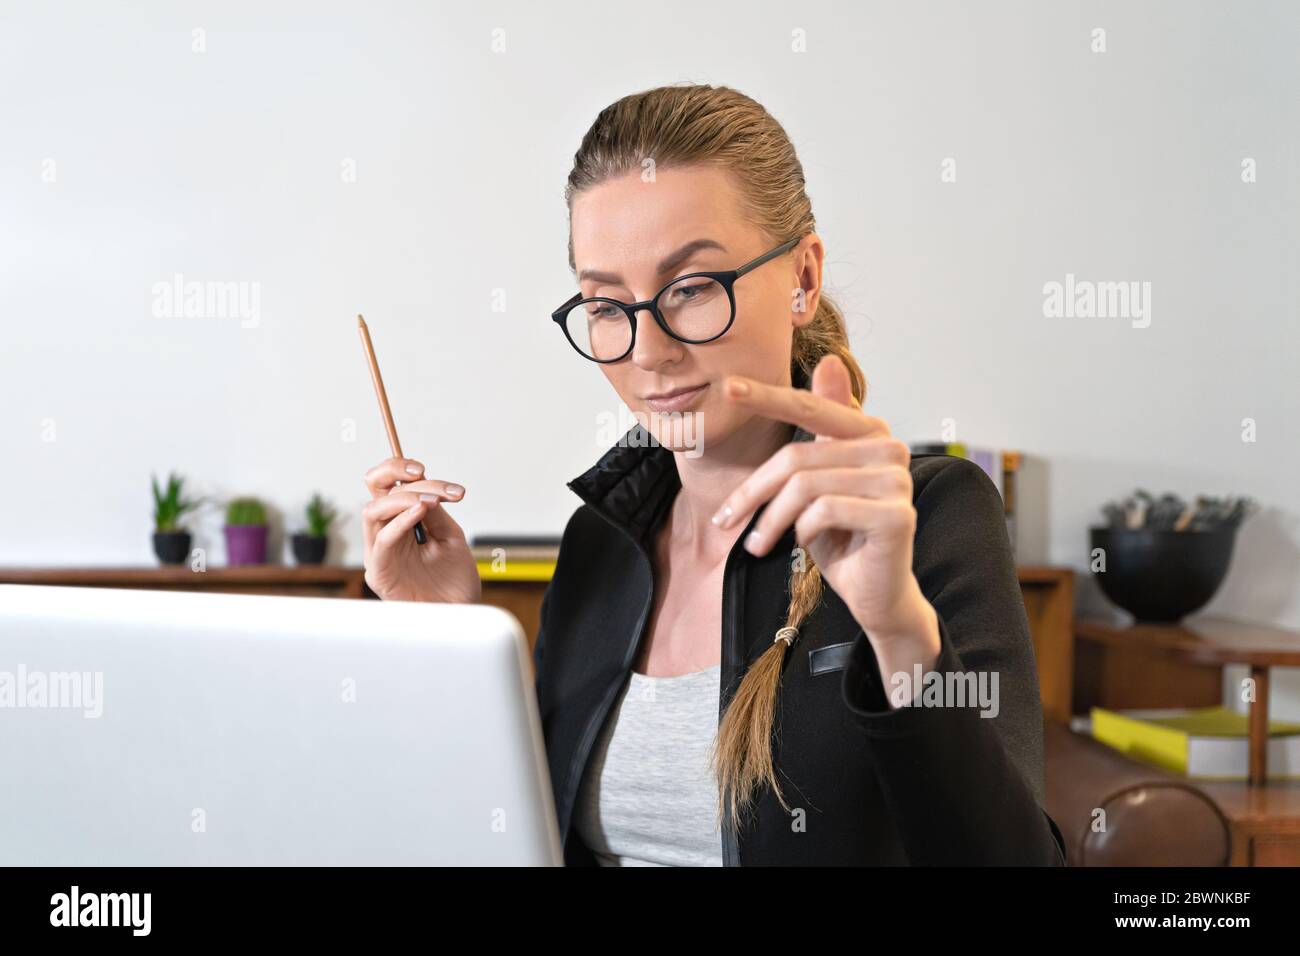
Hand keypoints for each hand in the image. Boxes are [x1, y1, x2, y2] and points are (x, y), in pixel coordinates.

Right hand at [361, 457, 481, 603]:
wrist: (459, 612)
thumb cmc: (454, 580)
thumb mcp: (450, 537)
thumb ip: (435, 513)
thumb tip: (423, 488)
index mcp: (402, 522)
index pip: (390, 486)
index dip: (401, 471)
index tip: (425, 469)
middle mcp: (386, 533)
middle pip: (372, 490)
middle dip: (392, 471)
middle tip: (420, 471)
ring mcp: (380, 552)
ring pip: (374, 511)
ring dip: (402, 498)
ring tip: (429, 500)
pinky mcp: (379, 571)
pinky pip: (382, 540)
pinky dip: (400, 521)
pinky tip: (420, 513)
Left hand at [712, 356, 938, 672]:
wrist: (877, 594)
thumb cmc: (842, 537)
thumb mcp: (818, 483)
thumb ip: (821, 429)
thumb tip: (830, 359)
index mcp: (871, 431)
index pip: (810, 407)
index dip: (768, 397)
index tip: (727, 387)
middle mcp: (890, 447)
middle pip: (797, 456)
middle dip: (753, 490)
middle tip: (727, 519)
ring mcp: (897, 480)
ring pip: (805, 486)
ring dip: (772, 519)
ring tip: (760, 542)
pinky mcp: (896, 514)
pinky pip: (825, 510)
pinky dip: (802, 530)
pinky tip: (804, 543)